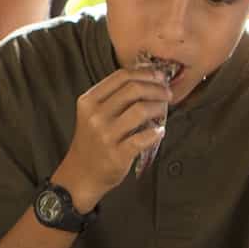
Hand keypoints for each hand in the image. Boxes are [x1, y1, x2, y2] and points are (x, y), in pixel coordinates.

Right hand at [54, 65, 174, 204]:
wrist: (81, 174)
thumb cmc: (92, 142)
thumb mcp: (93, 114)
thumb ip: (113, 97)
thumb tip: (147, 80)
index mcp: (89, 101)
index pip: (121, 76)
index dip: (145, 73)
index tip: (159, 77)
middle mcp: (95, 115)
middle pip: (133, 89)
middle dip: (156, 88)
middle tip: (166, 94)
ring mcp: (105, 135)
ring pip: (140, 110)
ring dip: (158, 107)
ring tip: (163, 110)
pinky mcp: (117, 154)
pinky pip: (143, 138)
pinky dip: (156, 133)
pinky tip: (159, 131)